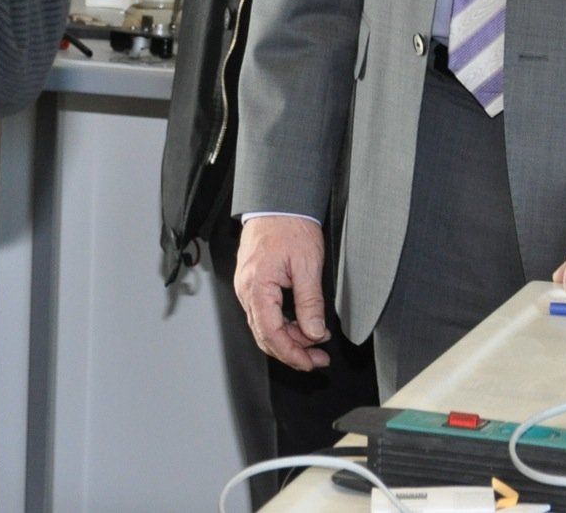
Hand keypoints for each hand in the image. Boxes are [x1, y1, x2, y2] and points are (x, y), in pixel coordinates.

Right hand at [232, 215, 334, 370]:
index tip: (311, 363)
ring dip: (289, 339)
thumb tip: (314, 332)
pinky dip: (283, 324)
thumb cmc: (289, 226)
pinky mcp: (253, 283)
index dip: (291, 354)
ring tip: (316, 341)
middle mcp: (246, 290)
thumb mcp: (308, 266)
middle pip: (265, 335)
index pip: (270, 334)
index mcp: (257, 287)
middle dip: (292, 351)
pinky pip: (265, 313)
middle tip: (318, 358)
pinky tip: (303, 324)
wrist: (278, 202)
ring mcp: (247, 287)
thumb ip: (310, 303)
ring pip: (265, 326)